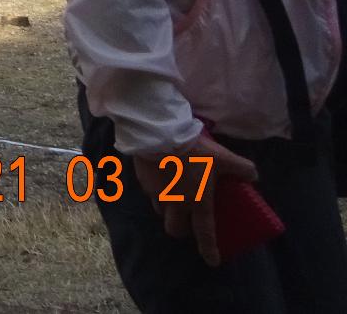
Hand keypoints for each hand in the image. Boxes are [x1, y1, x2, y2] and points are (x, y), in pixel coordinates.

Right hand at [132, 132, 257, 267]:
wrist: (158, 134)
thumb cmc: (193, 150)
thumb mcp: (223, 157)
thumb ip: (241, 168)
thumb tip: (253, 176)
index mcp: (198, 202)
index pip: (204, 234)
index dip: (209, 250)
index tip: (213, 261)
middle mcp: (176, 204)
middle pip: (175, 229)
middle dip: (182, 230)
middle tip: (187, 222)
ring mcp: (156, 194)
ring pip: (161, 211)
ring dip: (168, 209)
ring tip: (173, 196)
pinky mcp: (143, 181)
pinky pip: (150, 192)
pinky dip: (157, 189)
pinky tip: (161, 176)